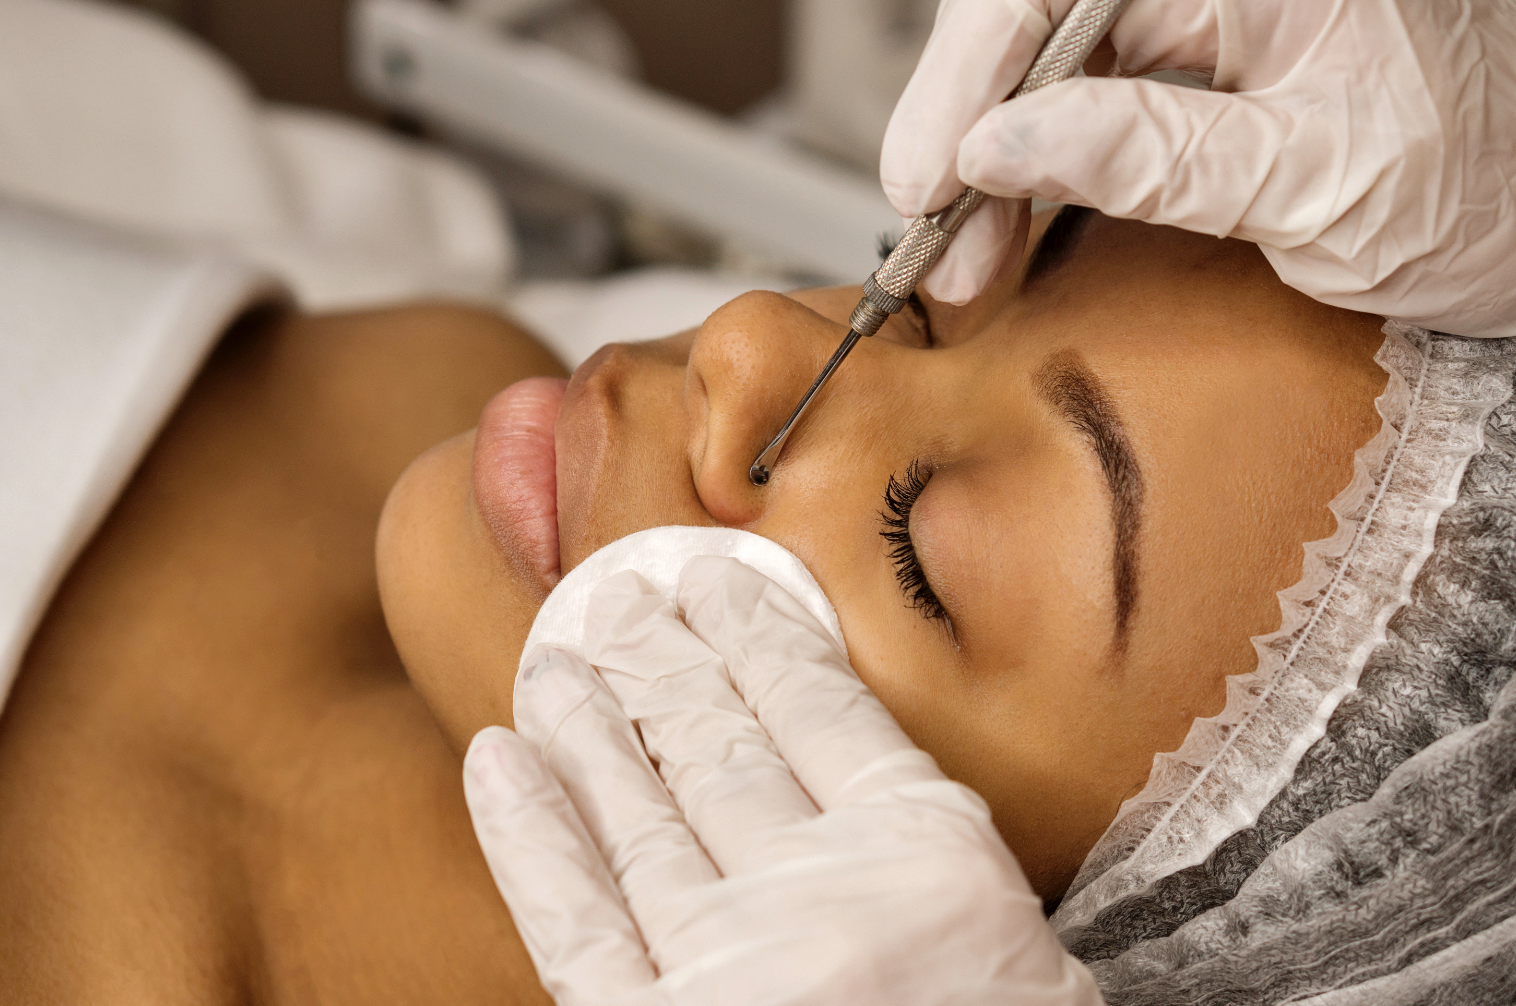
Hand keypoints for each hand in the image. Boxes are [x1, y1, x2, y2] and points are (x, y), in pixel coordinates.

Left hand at [464, 556, 1100, 1004]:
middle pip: (717, 744)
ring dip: (589, 723)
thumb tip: (802, 741)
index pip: (820, 706)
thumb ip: (908, 847)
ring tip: (558, 658)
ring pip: (641, 813)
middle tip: (618, 597)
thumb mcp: (1005, 946)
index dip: (756, 632)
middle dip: (659, 661)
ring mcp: (732, 966)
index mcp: (933, 856)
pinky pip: (573, 920)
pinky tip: (497, 760)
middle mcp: (827, 895)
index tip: (715, 584)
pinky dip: (529, 837)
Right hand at [881, 0, 1515, 337]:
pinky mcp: (1201, 55)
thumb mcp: (1311, 186)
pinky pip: (1089, 90)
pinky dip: (1039, 163)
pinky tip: (1010, 217)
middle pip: (1040, 14)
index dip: (972, 73)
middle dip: (969, 125)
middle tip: (933, 231)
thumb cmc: (1480, 191)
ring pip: (1051, 57)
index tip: (927, 175)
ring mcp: (1213, 7)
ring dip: (993, 156)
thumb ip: (1151, 156)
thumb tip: (1001, 144)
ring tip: (968, 248)